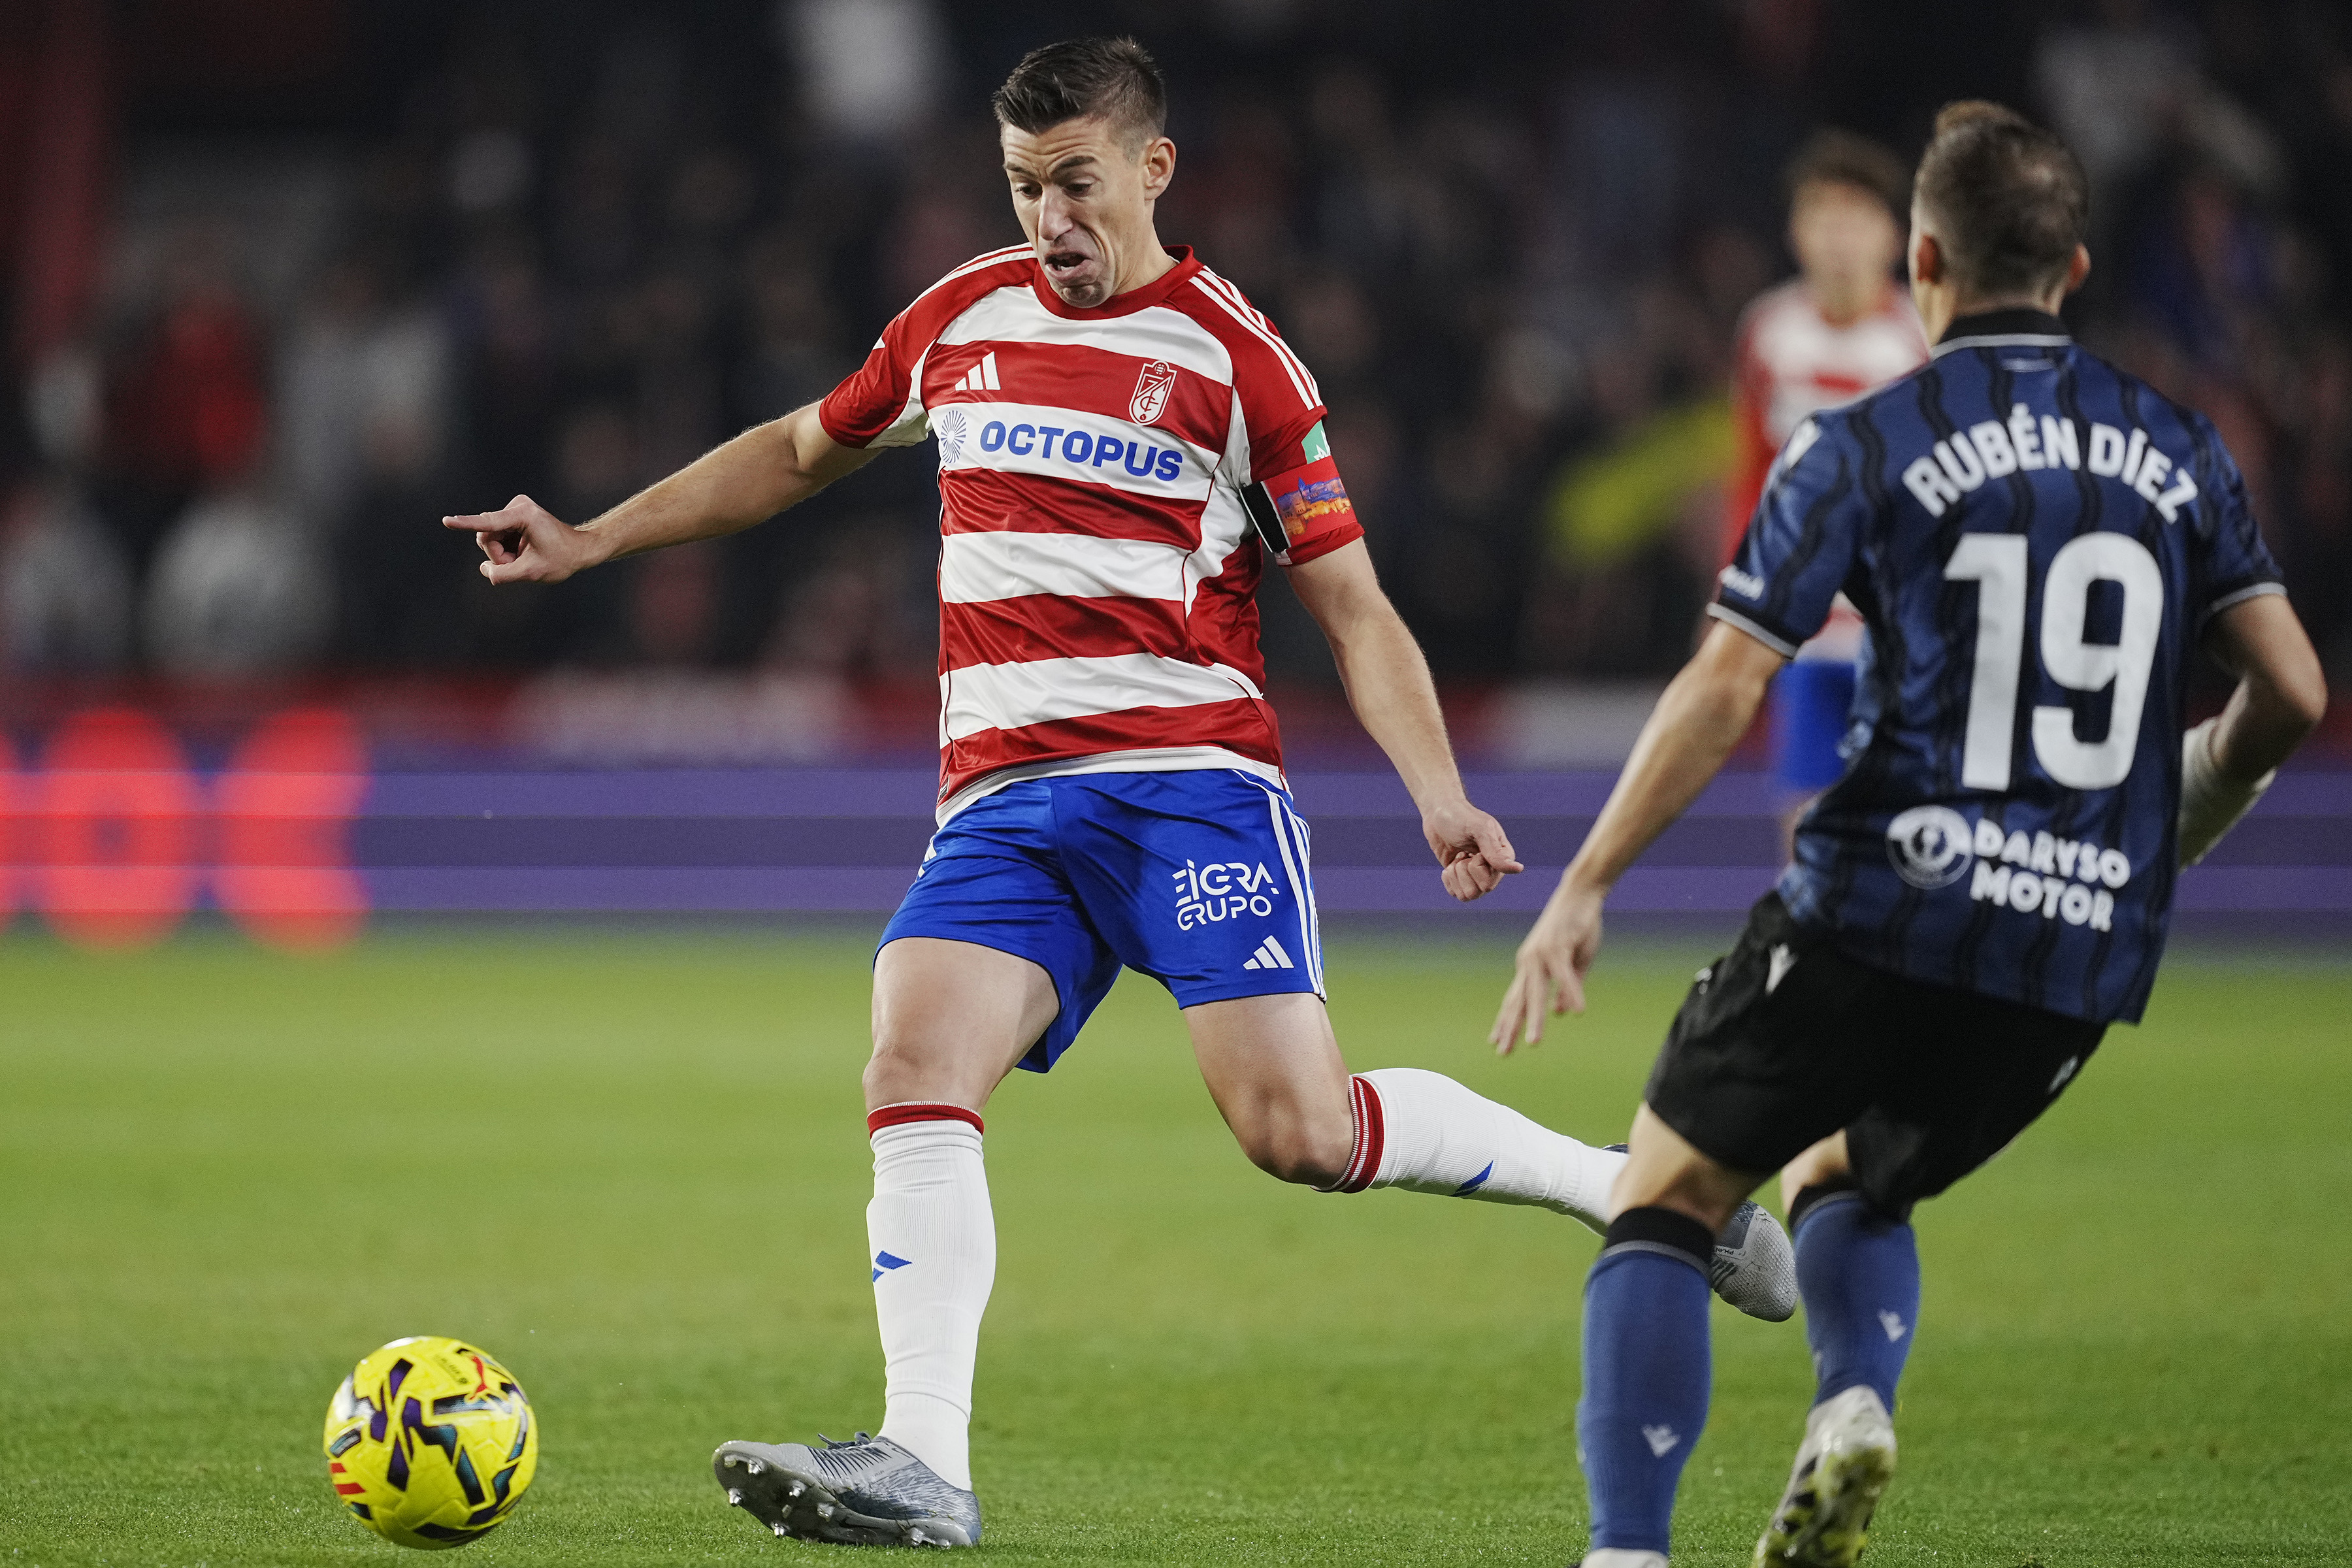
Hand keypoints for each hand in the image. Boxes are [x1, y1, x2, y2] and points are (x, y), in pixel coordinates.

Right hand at [443, 495, 602, 583]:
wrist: (579, 549)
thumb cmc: (562, 559)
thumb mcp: (532, 572)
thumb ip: (504, 575)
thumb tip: (485, 570)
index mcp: (524, 516)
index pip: (489, 523)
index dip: (466, 524)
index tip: (447, 521)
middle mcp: (517, 507)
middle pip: (487, 537)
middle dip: (499, 556)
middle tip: (520, 562)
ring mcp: (514, 509)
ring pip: (490, 539)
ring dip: (503, 554)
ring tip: (524, 557)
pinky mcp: (512, 515)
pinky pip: (496, 537)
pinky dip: (506, 550)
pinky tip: (522, 551)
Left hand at [1421, 797, 1521, 902]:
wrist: (1438, 812)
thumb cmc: (1461, 817)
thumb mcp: (1479, 829)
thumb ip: (1495, 851)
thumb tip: (1518, 869)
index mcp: (1503, 857)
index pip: (1489, 882)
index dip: (1476, 866)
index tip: (1474, 850)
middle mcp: (1492, 869)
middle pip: (1479, 892)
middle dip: (1464, 872)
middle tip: (1464, 853)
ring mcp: (1476, 876)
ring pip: (1466, 896)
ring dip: (1455, 876)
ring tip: (1458, 858)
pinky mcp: (1460, 878)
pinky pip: (1455, 893)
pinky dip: (1448, 879)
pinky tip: (1450, 863)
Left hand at [1489, 877, 1604, 1053]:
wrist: (1580, 894)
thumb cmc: (1575, 929)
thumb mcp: (1572, 964)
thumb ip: (1565, 989)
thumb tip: (1559, 1013)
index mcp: (1530, 967)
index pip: (1514, 1000)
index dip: (1506, 1021)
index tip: (1496, 1042)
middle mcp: (1529, 963)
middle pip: (1518, 1001)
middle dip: (1510, 1028)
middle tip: (1502, 1053)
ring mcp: (1542, 954)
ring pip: (1536, 993)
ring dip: (1536, 1019)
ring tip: (1533, 1043)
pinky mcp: (1558, 946)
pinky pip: (1565, 975)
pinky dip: (1570, 993)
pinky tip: (1576, 1012)